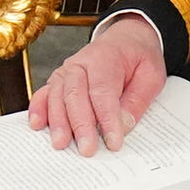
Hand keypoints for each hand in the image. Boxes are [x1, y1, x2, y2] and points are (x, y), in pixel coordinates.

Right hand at [30, 14, 166, 153]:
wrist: (125, 39)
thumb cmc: (138, 58)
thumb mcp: (151, 76)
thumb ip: (137, 101)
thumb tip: (122, 125)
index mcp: (106, 58)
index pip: (103, 91)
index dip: (107, 118)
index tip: (113, 142)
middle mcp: (80, 64)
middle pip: (76, 95)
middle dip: (80, 125)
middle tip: (86, 149)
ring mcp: (65, 72)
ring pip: (57, 97)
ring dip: (58, 122)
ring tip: (61, 143)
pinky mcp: (58, 80)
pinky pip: (44, 94)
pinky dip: (38, 109)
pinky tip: (37, 125)